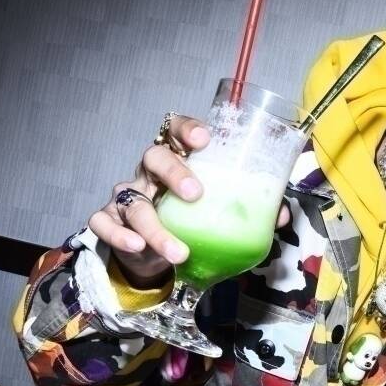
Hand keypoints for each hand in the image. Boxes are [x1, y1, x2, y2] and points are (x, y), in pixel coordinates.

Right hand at [87, 115, 291, 288]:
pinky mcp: (109, 221)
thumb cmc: (188, 222)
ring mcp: (127, 196)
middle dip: (174, 171)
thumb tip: (281, 214)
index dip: (187, 129)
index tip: (204, 139)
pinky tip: (137, 247)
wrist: (154, 256)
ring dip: (155, 227)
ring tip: (178, 251)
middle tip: (195, 194)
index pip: (176, 131)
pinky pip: (104, 223)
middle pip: (153, 156)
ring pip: (133, 200)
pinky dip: (119, 235)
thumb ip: (248, 211)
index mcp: (177, 162)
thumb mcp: (216, 214)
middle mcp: (149, 173)